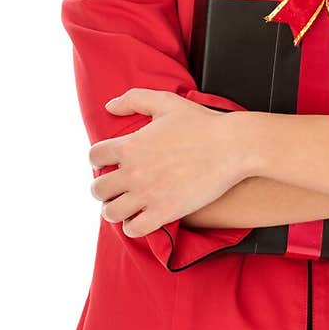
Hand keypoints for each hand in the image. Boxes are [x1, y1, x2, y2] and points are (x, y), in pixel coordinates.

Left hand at [89, 88, 245, 237]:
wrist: (234, 147)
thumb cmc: (202, 123)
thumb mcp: (166, 102)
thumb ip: (134, 99)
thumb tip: (109, 107)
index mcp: (129, 145)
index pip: (94, 157)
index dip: (100, 160)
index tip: (111, 163)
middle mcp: (133, 171)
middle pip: (97, 189)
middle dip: (104, 189)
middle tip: (117, 188)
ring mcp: (147, 194)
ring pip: (110, 212)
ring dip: (115, 210)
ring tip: (126, 206)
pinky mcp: (165, 212)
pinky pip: (134, 229)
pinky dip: (133, 226)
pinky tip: (142, 219)